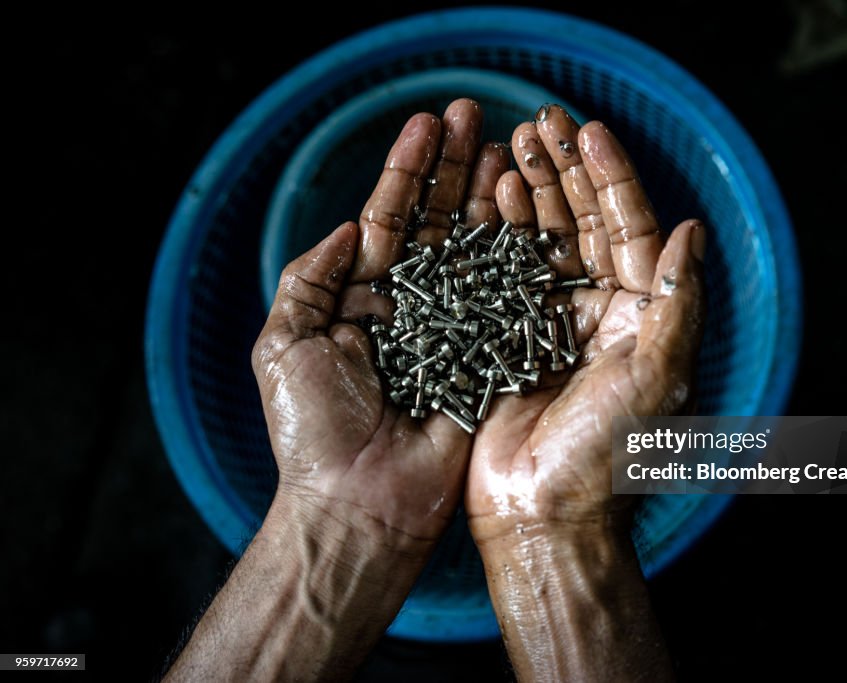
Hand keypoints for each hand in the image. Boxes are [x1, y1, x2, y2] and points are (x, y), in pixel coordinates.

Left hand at [251, 98, 509, 547]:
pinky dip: (517, 256)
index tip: (428, 123)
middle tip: (474, 113)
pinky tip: (528, 211)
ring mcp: (453, 332)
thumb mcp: (284, 344)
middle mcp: (411, 309)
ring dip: (489, 198)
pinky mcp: (488, 359)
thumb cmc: (313, 430)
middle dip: (453, 168)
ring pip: (475, 252)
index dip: (408, 171)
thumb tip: (349, 226)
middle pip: (436, 224)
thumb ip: (310, 279)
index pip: (390, 221)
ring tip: (505, 144)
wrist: (360, 503)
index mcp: (361, 301)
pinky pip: (504, 300)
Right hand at [467, 104, 706, 541]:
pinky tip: (487, 193)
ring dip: (529, 189)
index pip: (630, 228)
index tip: (587, 131)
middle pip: (584, 222)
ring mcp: (550, 321)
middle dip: (564, 170)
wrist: (542, 511)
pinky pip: (503, 271)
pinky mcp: (506, 335)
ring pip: (543, 239)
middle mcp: (599, 311)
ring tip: (512, 141)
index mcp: (641, 315)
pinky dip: (495, 230)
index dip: (610, 177)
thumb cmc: (608, 452)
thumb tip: (695, 230)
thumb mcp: (658, 374)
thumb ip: (676, 301)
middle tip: (541, 120)